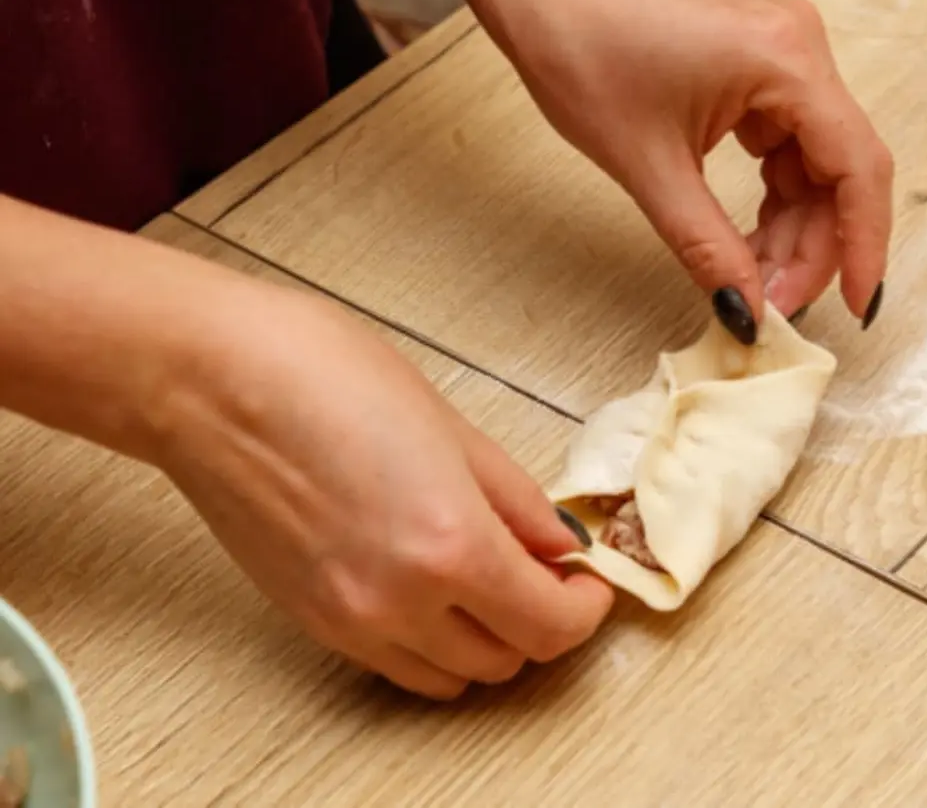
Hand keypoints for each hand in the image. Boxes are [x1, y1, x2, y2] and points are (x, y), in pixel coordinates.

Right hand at [153, 289, 612, 699]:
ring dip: (488, 640)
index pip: (551, 627)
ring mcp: (349, 621)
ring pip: (452, 676)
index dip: (586, 609)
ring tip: (490, 582)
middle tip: (546, 574)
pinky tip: (431, 588)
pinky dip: (432, 643)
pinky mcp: (311, 621)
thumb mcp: (451, 426)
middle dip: (543, 622)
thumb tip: (557, 543)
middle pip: (507, 660)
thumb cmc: (322, 374)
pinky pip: (395, 664)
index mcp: (450, 546)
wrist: (212, 381)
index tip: (589, 582)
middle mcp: (400, 603)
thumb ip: (516, 500)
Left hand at [501, 0, 893, 327]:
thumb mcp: (650, 168)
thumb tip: (747, 312)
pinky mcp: (761, 74)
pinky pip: (787, 151)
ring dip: (791, 231)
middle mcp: (800, 50)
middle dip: (812, 248)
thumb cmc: (587, 53)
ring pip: (814, 168)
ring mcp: (783, 60)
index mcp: (786, 59)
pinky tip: (749, 244)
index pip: (857, 166)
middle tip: (775, 307)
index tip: (856, 305)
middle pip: (838, 172)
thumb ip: (707, 247)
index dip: (863, 243)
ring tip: (755, 283)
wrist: (549, 1)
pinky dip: (773, 202)